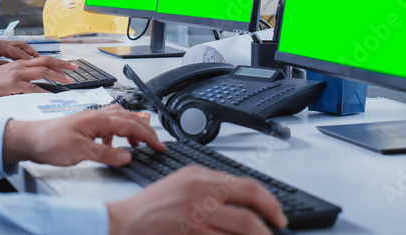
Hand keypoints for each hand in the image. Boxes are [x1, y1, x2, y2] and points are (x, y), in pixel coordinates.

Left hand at [0, 39, 38, 69]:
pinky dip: (23, 53)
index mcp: (0, 46)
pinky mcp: (2, 47)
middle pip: (23, 46)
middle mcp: (3, 43)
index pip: (19, 53)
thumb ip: (4, 66)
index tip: (36, 66)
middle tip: (41, 61)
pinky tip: (27, 60)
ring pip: (21, 46)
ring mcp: (3, 44)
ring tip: (38, 60)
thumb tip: (17, 69)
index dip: (28, 60)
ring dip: (29, 52)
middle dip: (33, 53)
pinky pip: (16, 48)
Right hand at [0, 57, 75, 97]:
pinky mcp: (13, 84)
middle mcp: (21, 65)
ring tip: (68, 80)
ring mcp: (17, 74)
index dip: (59, 61)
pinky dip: (43, 90)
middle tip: (75, 68)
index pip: (44, 59)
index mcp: (21, 62)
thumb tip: (38, 81)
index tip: (70, 65)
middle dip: (63, 64)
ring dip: (58, 75)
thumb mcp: (10, 74)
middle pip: (47, 61)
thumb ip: (24, 75)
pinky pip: (31, 87)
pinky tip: (50, 93)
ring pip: (42, 71)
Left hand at [2, 105, 164, 166]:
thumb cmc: (50, 141)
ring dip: (131, 131)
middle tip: (155, 144)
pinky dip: (116, 135)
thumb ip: (106, 154)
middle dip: (145, 131)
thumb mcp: (81, 152)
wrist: (30, 139)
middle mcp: (97, 114)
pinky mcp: (86, 125)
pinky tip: (111, 146)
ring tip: (136, 145)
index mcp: (98, 118)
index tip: (159, 146)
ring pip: (120, 119)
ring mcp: (91, 119)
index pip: (131, 125)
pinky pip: (108, 126)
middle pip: (129, 118)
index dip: (148, 136)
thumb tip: (127, 156)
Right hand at [106, 166, 286, 234]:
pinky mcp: (192, 233)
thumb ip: (210, 185)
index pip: (246, 185)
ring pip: (243, 226)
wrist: (126, 221)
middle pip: (249, 206)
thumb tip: (242, 198)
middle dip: (271, 218)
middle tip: (279, 227)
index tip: (277, 213)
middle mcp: (201, 192)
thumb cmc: (152, 205)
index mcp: (201, 176)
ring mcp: (197, 215)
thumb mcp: (182, 182)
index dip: (268, 201)